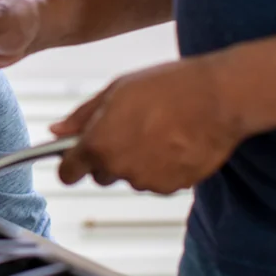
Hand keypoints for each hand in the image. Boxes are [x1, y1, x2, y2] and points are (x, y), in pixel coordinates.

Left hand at [49, 56, 245, 194]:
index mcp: (99, 143)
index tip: (73, 160)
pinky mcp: (172, 187)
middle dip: (108, 157)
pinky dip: (162, 167)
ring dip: (137, 161)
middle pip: (101, 174)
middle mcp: (120, 168)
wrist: (219, 98)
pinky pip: (157, 181)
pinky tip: (175, 142)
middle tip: (130, 129)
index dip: (70, 165)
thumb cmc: (169, 87)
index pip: (68, 172)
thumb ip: (82, 116)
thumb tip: (56, 131)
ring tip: (159, 130)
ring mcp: (147, 181)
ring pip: (131, 177)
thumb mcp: (116, 90)